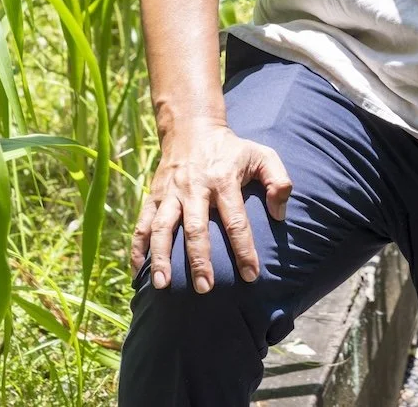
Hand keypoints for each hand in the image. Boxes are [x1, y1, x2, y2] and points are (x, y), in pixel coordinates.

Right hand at [131, 122, 292, 294]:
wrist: (192, 129)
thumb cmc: (232, 150)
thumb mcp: (262, 155)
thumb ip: (278, 181)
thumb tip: (280, 214)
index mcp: (223, 179)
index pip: (235, 219)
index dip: (244, 249)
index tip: (251, 275)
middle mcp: (194, 187)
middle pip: (195, 227)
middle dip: (199, 260)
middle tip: (205, 289)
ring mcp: (170, 193)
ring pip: (162, 227)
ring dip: (161, 257)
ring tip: (163, 286)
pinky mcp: (153, 196)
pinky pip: (142, 224)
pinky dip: (138, 248)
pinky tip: (138, 271)